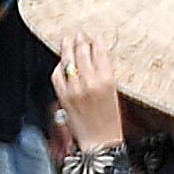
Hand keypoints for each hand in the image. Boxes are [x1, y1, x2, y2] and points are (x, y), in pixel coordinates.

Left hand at [54, 35, 125, 150]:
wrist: (100, 140)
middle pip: (82, 53)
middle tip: (80, 33)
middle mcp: (90, 82)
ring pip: (68, 61)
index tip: (94, 36)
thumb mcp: (114, 93)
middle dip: (80, 41)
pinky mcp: (63, 95)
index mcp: (107, 80)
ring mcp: (74, 88)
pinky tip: (62, 62)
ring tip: (68, 40)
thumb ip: (105, 74)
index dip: (95, 41)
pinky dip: (59, 66)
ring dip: (67, 48)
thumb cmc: (110, 119)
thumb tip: (95, 57)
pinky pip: (58, 75)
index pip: (99, 52)